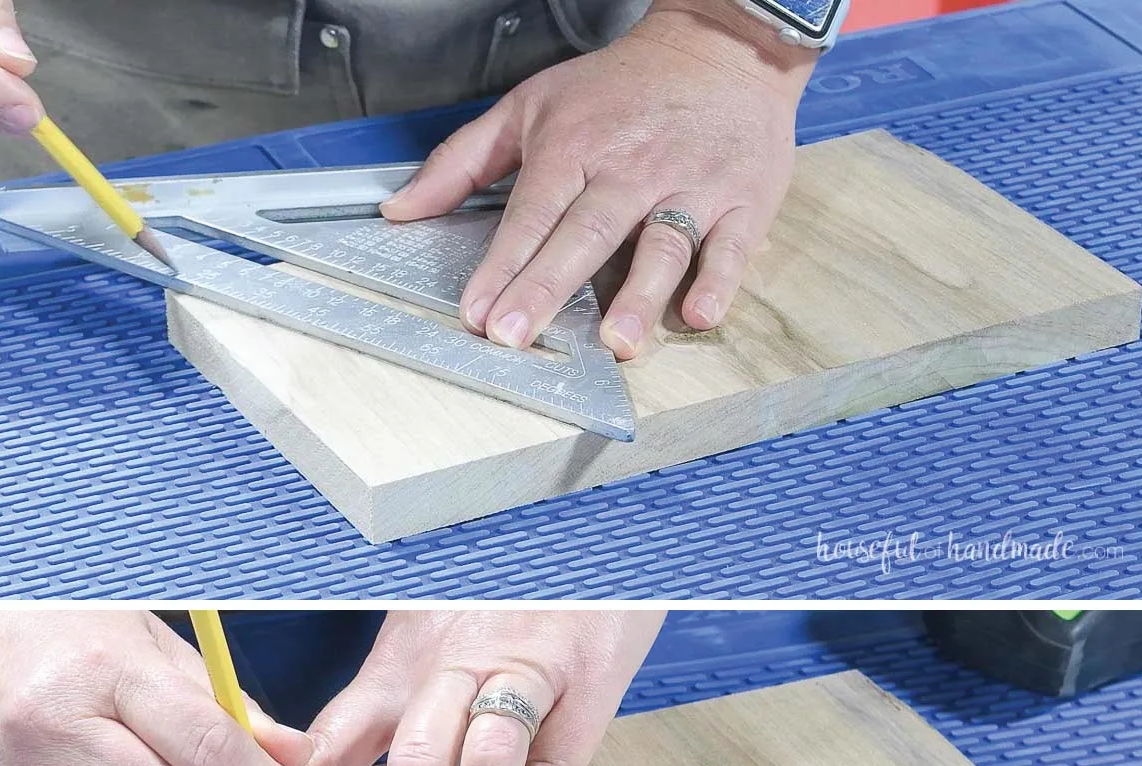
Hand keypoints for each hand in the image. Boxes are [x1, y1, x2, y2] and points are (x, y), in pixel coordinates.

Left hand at [213, 609, 664, 765]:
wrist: (579, 540)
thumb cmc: (497, 594)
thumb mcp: (424, 633)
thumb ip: (390, 706)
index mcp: (402, 661)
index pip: (333, 739)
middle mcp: (453, 665)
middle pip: (414, 763)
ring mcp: (520, 670)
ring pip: (484, 761)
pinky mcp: (584, 680)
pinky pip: (554, 761)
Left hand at [381, 0, 815, 359]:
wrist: (721, 46)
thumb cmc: (620, 89)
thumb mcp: (530, 106)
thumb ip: (462, 161)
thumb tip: (398, 210)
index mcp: (576, 146)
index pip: (532, 213)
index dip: (503, 265)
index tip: (476, 314)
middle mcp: (630, 169)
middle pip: (586, 233)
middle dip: (548, 286)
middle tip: (517, 335)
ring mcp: (690, 186)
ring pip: (662, 244)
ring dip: (639, 295)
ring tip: (616, 342)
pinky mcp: (743, 201)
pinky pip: (732, 246)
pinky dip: (719, 281)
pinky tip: (697, 316)